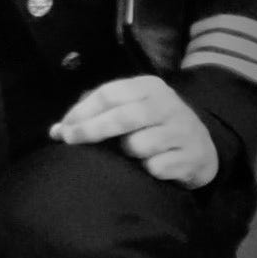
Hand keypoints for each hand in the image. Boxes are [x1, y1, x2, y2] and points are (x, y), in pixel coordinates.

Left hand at [50, 76, 218, 187]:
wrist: (202, 148)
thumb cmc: (153, 127)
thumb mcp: (130, 110)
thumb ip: (94, 115)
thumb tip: (55, 131)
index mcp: (149, 87)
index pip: (108, 94)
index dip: (80, 112)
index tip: (62, 129)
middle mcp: (167, 104)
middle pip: (122, 116)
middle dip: (90, 130)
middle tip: (69, 141)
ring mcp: (182, 130)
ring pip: (138, 144)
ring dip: (126, 153)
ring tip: (132, 153)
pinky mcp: (191, 156)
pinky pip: (156, 167)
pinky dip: (148, 170)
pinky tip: (153, 167)